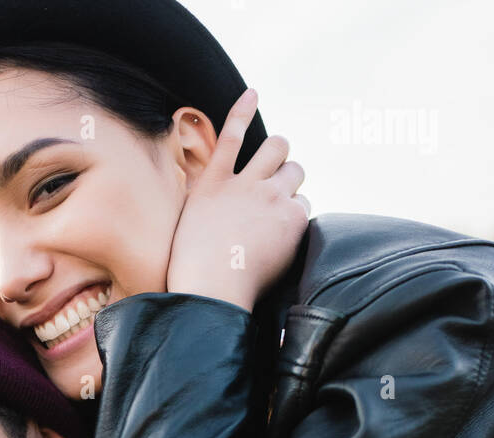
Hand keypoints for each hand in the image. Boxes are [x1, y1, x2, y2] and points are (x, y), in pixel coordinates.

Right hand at [167, 88, 309, 311]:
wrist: (212, 289)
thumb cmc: (194, 269)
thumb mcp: (188, 225)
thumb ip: (206, 204)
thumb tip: (215, 201)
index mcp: (212, 183)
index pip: (231, 135)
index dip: (243, 111)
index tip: (253, 92)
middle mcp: (244, 183)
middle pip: (278, 145)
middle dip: (282, 156)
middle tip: (278, 176)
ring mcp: (269, 197)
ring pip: (297, 170)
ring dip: (293, 184)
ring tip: (282, 208)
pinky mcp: (290, 218)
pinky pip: (305, 204)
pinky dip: (298, 217)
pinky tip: (286, 235)